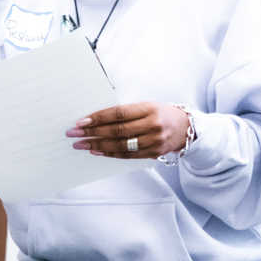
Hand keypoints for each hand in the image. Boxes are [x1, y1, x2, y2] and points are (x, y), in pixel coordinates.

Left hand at [67, 102, 190, 159]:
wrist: (185, 128)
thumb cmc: (160, 113)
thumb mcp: (146, 106)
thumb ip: (126, 112)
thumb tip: (96, 118)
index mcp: (149, 109)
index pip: (119, 113)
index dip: (98, 118)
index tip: (81, 121)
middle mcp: (152, 125)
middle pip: (117, 131)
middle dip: (92, 133)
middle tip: (74, 134)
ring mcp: (154, 141)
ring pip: (121, 145)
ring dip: (98, 145)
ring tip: (82, 144)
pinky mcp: (153, 153)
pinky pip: (127, 155)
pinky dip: (110, 153)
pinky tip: (96, 151)